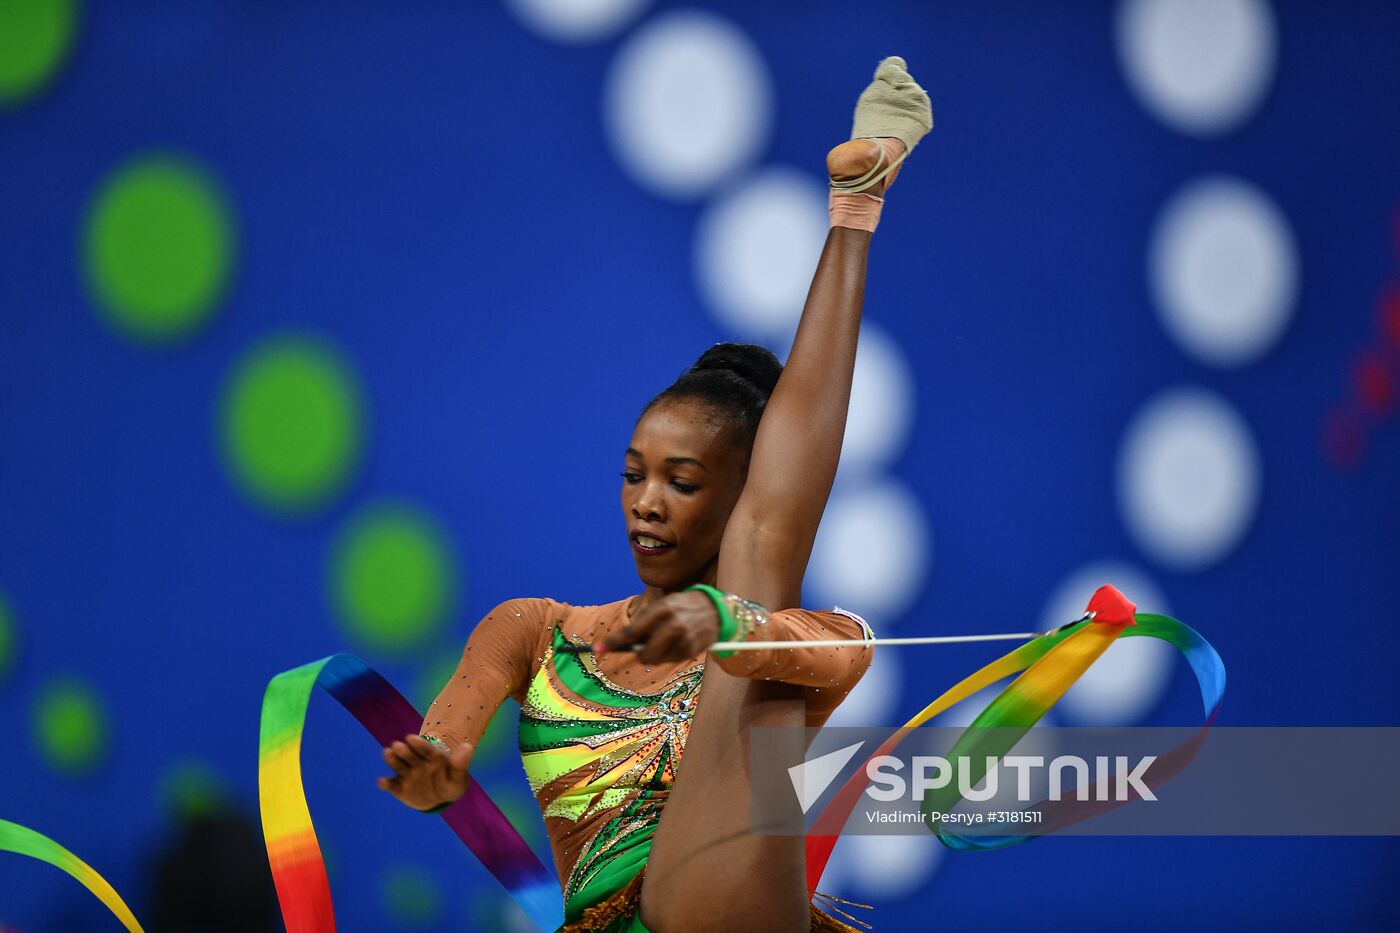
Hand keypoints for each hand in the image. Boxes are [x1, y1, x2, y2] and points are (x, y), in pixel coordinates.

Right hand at [376, 733, 472, 810]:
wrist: (440, 797)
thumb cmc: (451, 782)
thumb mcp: (458, 776)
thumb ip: (460, 763)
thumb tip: (468, 746)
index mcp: (432, 757)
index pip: (426, 749)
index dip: (419, 744)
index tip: (411, 737)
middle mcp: (417, 762)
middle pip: (409, 755)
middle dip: (403, 751)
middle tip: (397, 745)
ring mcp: (407, 774)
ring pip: (398, 766)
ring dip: (392, 760)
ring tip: (387, 753)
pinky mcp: (399, 787)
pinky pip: (392, 785)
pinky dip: (386, 784)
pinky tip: (381, 782)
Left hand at [598, 590, 719, 663]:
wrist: (715, 609)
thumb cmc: (681, 607)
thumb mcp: (663, 606)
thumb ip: (646, 622)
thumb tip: (626, 643)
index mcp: (662, 609)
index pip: (632, 630)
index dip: (614, 642)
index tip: (597, 649)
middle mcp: (673, 624)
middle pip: (645, 654)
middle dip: (640, 655)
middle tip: (642, 651)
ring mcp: (684, 639)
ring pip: (657, 660)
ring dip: (656, 655)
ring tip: (666, 642)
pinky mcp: (692, 650)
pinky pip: (670, 661)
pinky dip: (669, 656)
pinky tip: (678, 644)